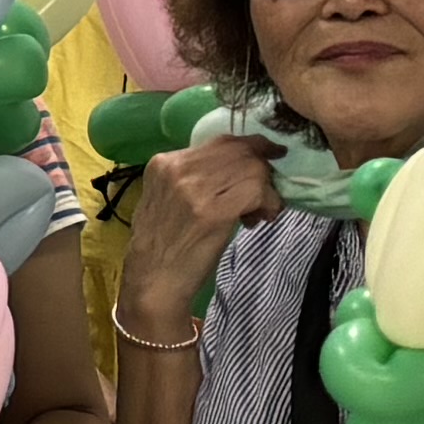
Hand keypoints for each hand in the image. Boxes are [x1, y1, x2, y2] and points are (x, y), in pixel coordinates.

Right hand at [121, 130, 277, 323]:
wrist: (153, 281)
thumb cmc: (162, 244)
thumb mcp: (167, 197)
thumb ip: (194, 176)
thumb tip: (239, 168)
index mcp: (163, 162)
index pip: (220, 141)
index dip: (252, 146)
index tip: (270, 155)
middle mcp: (177, 168)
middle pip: (240, 151)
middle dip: (262, 170)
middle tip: (266, 196)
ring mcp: (194, 189)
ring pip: (252, 169)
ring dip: (267, 190)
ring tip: (261, 213)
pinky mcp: (212, 211)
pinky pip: (255, 191)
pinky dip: (268, 203)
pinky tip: (262, 219)